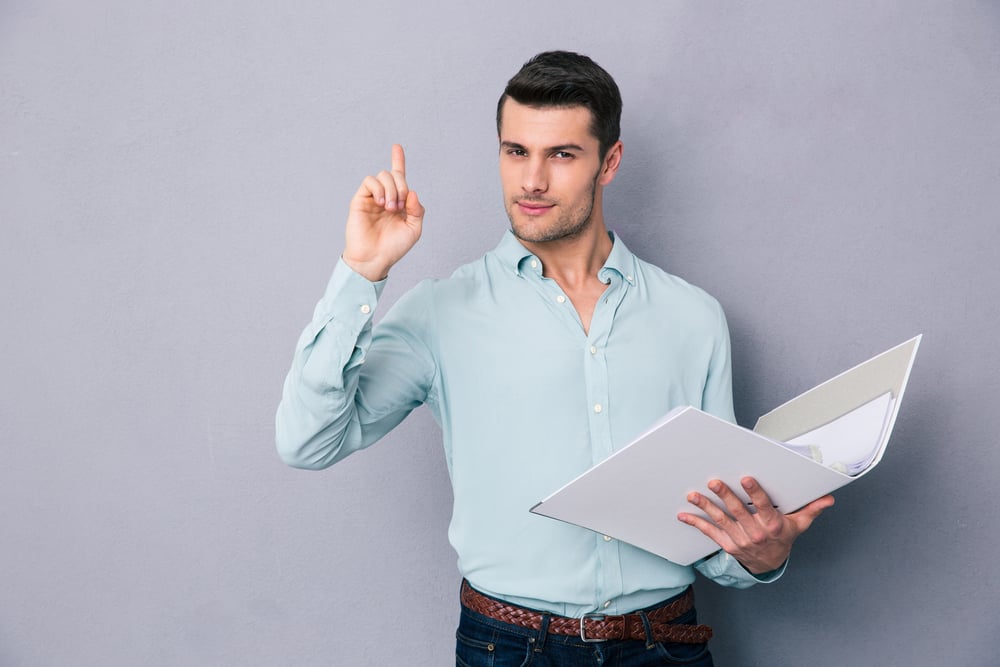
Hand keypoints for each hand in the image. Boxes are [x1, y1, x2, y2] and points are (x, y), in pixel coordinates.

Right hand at [342, 144, 424, 280]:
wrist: (375, 258)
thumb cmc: (394, 247)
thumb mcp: (414, 229)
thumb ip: (417, 210)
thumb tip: (412, 192)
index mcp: (399, 202)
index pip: (399, 177)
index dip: (398, 160)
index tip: (397, 147)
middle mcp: (385, 196)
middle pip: (395, 175)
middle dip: (402, 186)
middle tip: (400, 206)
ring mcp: (372, 197)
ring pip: (383, 175)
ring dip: (392, 189)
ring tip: (390, 208)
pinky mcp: (360, 199)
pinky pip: (370, 182)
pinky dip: (379, 189)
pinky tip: (381, 203)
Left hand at [677, 477, 833, 574]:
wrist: (770, 564)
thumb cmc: (783, 538)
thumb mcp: (798, 524)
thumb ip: (811, 509)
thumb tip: (828, 499)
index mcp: (772, 525)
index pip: (764, 506)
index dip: (755, 492)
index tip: (747, 478)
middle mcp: (755, 533)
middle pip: (738, 512)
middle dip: (725, 496)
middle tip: (714, 481)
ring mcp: (739, 540)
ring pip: (721, 520)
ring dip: (706, 507)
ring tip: (693, 495)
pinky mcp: (727, 544)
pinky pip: (710, 533)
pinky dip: (696, 523)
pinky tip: (684, 515)